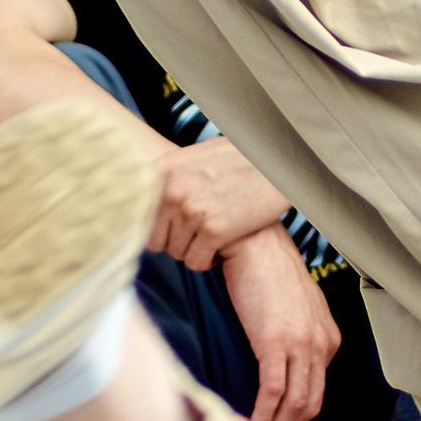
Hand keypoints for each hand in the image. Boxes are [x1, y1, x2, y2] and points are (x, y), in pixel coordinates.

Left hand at [151, 131, 287, 267]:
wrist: (278, 163)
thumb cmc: (240, 162)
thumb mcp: (196, 158)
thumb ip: (168, 178)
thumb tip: (141, 203)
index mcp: (162, 170)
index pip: (141, 220)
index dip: (162, 229)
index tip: (179, 228)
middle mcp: (171, 189)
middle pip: (157, 242)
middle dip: (178, 242)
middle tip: (203, 230)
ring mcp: (192, 209)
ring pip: (177, 254)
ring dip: (196, 250)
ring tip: (218, 231)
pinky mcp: (214, 229)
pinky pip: (196, 262)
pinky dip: (210, 260)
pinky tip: (224, 243)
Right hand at [218, 222, 339, 420]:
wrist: (257, 246)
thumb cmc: (270, 272)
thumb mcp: (299, 306)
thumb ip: (301, 334)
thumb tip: (287, 360)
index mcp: (328, 339)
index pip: (318, 389)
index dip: (297, 413)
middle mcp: (320, 346)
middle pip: (310, 403)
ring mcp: (300, 346)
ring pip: (293, 403)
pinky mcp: (274, 344)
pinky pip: (272, 391)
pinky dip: (262, 413)